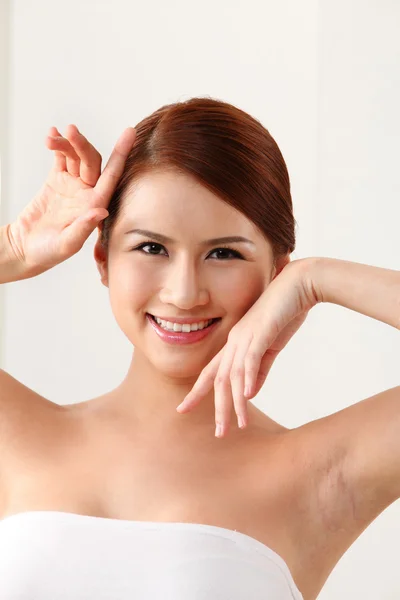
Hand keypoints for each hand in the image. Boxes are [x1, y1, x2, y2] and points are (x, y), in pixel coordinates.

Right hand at [8, 125, 135, 277]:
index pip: (112, 176)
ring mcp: (73, 185)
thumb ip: (83, 228)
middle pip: (91, 160)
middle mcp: (87, 193)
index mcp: (95, 205)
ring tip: (51, 138)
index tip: (129, 133)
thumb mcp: (66, 244)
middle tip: (70, 131)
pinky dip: (58, 145)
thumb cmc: (48, 252)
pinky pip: (61, 158)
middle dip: (81, 144)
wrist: (24, 248)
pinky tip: (52, 135)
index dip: (121, 154)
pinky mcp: (57, 181)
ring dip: (66, 143)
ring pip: (75, 156)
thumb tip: (101, 210)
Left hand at [176, 258, 319, 436]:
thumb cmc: (285, 313)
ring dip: (235, 402)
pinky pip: (250, 359)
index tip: (184, 408)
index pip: (211, 372)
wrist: (299, 285)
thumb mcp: (271, 346)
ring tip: (238, 425)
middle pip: (219, 379)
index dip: (197, 392)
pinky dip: (248, 378)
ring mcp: (245, 336)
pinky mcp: (260, 332)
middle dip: (218, 408)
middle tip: (218, 433)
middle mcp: (234, 341)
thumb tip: (249, 393)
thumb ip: (260, 368)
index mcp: (234, 344)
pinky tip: (248, 396)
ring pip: (233, 375)